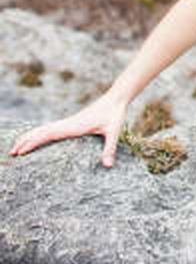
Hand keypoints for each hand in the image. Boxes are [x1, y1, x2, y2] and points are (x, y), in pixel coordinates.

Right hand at [9, 94, 127, 167]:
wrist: (116, 98)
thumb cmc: (115, 114)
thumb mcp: (114, 132)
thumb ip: (110, 148)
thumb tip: (108, 166)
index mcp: (74, 126)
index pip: (48, 134)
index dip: (34, 142)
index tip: (20, 150)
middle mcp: (69, 124)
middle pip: (42, 132)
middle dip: (26, 141)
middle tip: (12, 153)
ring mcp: (70, 122)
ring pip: (46, 129)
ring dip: (31, 136)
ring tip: (18, 146)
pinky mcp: (73, 122)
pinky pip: (53, 128)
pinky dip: (42, 133)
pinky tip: (38, 138)